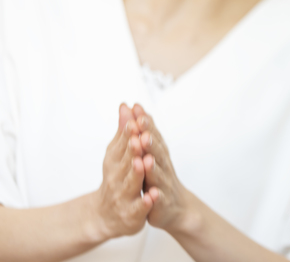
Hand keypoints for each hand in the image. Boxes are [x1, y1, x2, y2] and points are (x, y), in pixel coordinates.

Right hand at [92, 104, 153, 239]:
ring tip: (144, 162)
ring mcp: (123, 195)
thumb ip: (124, 131)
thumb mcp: (117, 154)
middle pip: (126, 161)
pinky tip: (153, 196)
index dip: (129, 133)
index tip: (135, 120)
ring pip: (131, 183)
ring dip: (138, 172)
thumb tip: (125, 105)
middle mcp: (117, 177)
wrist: (106, 215)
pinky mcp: (132, 213)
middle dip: (133, 149)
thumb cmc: (116, 179)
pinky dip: (146, 202)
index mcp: (115, 161)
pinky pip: (139, 207)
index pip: (123, 144)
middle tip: (140, 136)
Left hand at [131, 104, 191, 231]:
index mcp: (157, 154)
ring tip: (147, 158)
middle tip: (142, 126)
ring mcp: (164, 184)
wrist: (176, 207)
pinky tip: (154, 193)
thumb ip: (142, 130)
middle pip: (156, 151)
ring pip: (158, 174)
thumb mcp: (150, 152)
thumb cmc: (159, 177)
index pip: (151, 135)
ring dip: (154, 166)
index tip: (137, 108)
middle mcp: (162, 166)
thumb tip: (133, 106)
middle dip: (150, 139)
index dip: (145, 123)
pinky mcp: (161, 203)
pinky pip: (159, 199)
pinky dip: (157, 196)